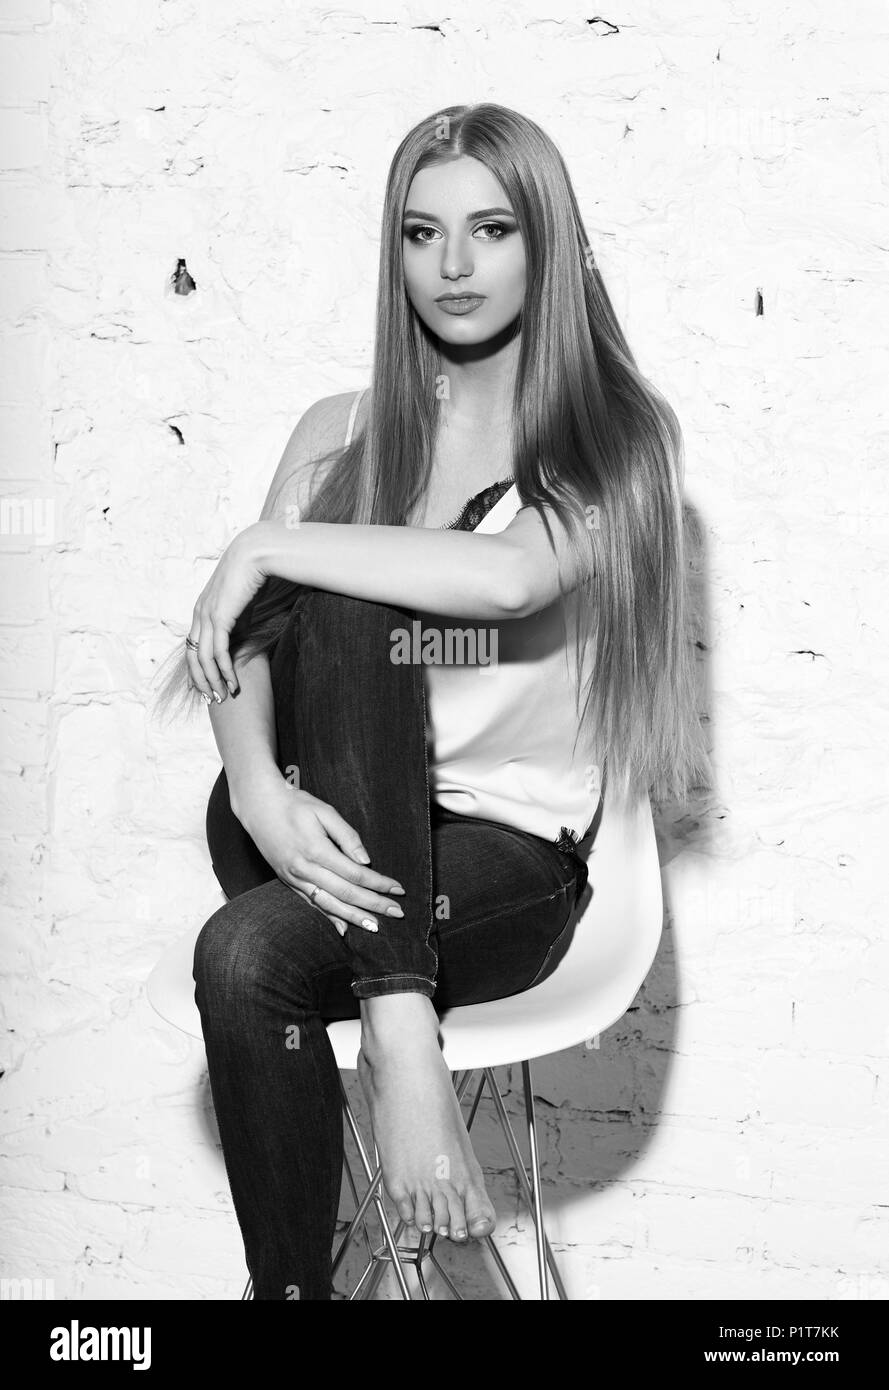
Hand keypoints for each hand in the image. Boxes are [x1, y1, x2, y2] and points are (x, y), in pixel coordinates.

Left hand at [185, 522, 275, 701]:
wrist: (256, 553)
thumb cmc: (253, 574)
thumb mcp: (241, 603)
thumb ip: (236, 620)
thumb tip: (241, 636)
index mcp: (202, 610)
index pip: (193, 646)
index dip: (198, 669)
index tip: (207, 685)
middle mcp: (199, 614)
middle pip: (192, 657)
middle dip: (201, 681)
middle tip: (212, 699)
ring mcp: (207, 616)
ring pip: (202, 659)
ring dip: (212, 681)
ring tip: (222, 697)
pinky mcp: (219, 617)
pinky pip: (217, 652)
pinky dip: (224, 670)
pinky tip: (232, 682)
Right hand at [238, 780, 405, 935]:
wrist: (259, 806)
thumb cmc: (295, 804)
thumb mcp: (324, 811)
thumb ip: (347, 836)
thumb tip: (366, 861)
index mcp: (316, 850)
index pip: (355, 873)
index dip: (379, 883)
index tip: (398, 889)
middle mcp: (304, 869)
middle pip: (345, 893)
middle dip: (373, 905)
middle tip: (397, 913)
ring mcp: (294, 878)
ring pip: (328, 904)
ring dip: (353, 917)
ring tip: (375, 927)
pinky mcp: (287, 882)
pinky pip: (311, 905)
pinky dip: (329, 918)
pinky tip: (343, 928)